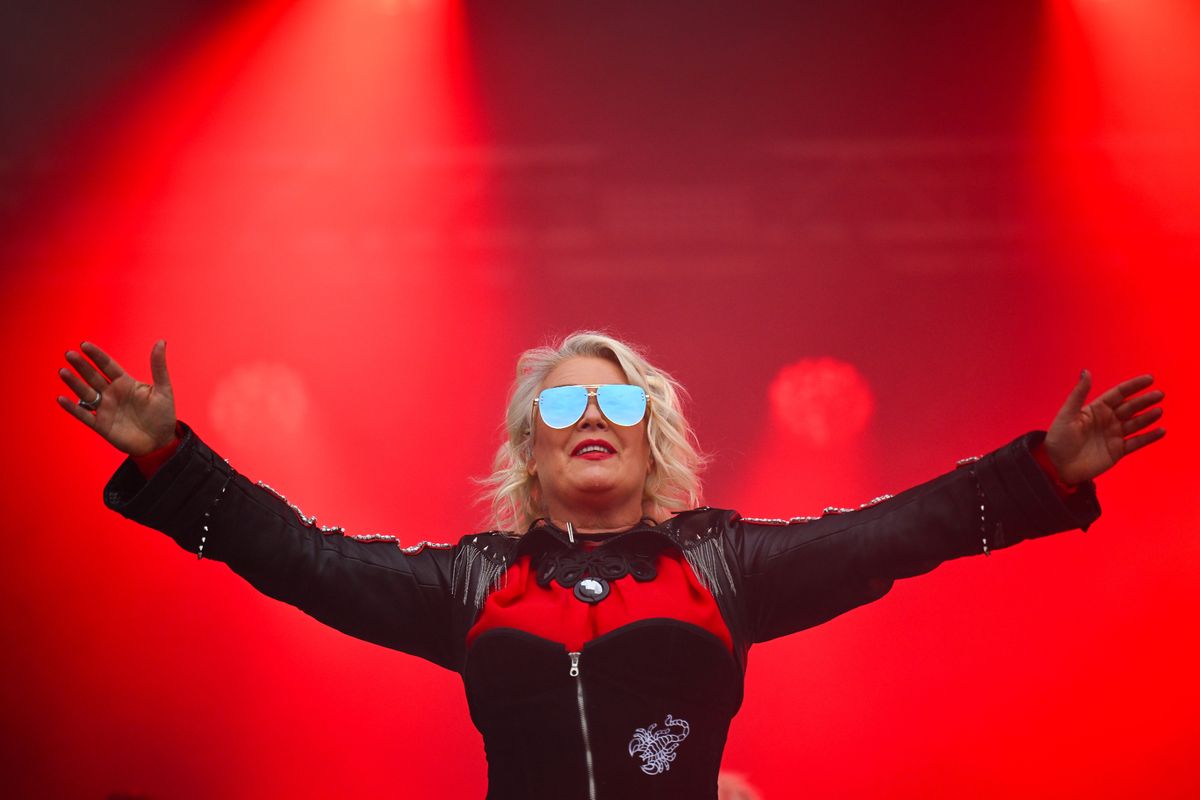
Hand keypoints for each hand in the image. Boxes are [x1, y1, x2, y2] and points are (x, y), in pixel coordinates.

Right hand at [57, 340, 177, 455]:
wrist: (161, 442)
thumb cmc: (163, 415)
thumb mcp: (163, 389)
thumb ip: (159, 366)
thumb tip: (161, 341)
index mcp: (126, 383)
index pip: (108, 366)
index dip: (97, 356)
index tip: (84, 345)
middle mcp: (112, 394)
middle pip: (93, 376)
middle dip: (81, 365)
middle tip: (69, 354)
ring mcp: (105, 409)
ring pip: (86, 393)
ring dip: (74, 383)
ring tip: (63, 371)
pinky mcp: (101, 425)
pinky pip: (84, 415)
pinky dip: (72, 408)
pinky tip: (61, 398)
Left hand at [1044, 370, 1164, 484]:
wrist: (1057, 466)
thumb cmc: (1058, 439)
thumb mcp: (1067, 414)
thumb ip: (1079, 393)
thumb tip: (1086, 371)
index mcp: (1096, 409)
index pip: (1118, 394)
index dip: (1133, 386)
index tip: (1149, 379)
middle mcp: (1107, 420)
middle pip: (1130, 407)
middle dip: (1144, 401)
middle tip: (1159, 394)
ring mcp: (1113, 435)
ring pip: (1135, 423)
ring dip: (1148, 417)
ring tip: (1159, 411)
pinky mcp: (1117, 451)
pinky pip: (1136, 442)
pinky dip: (1149, 437)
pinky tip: (1161, 431)